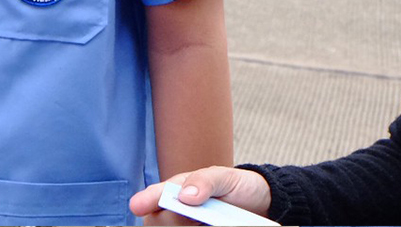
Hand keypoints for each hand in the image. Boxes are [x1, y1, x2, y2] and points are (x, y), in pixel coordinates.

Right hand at [130, 168, 272, 223]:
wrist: (263, 204)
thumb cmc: (239, 186)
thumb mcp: (225, 177)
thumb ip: (204, 181)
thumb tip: (183, 195)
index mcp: (180, 189)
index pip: (158, 195)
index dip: (146, 200)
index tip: (137, 207)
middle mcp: (181, 210)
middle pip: (160, 219)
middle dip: (168, 219)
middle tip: (190, 215)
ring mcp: (190, 224)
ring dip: (180, 225)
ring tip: (204, 221)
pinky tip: (205, 225)